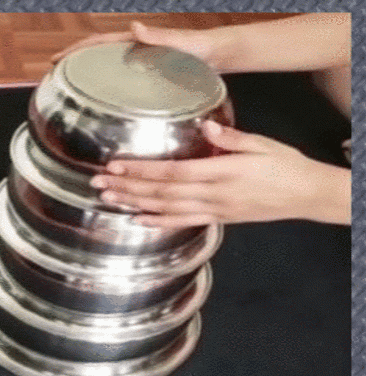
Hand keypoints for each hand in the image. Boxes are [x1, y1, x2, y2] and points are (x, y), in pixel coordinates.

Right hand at [52, 15, 349, 73]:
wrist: (222, 55)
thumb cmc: (204, 47)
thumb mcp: (182, 41)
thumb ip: (160, 35)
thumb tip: (136, 27)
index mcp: (137, 44)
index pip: (99, 44)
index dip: (76, 52)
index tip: (56, 62)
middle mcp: (135, 53)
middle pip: (97, 58)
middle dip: (75, 66)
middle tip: (55, 81)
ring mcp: (140, 66)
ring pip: (108, 72)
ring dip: (89, 80)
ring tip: (71, 97)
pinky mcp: (148, 80)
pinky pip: (122, 85)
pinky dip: (108, 92)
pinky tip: (103, 109)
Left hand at [90, 121, 350, 226]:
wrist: (305, 195)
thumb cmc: (283, 165)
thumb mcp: (261, 144)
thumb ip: (230, 138)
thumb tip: (204, 127)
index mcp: (220, 172)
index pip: (171, 172)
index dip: (141, 171)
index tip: (115, 166)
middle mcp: (211, 195)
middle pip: (161, 192)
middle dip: (127, 188)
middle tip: (97, 184)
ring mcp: (212, 210)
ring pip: (166, 209)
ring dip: (135, 204)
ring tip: (107, 200)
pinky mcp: (216, 219)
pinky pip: (182, 222)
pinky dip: (158, 223)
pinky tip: (138, 220)